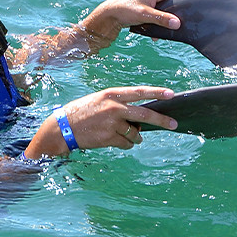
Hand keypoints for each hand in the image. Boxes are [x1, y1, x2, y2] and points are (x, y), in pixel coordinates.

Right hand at [23, 87, 177, 157]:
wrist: (62, 128)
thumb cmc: (82, 112)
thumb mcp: (100, 101)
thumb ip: (119, 105)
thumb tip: (140, 117)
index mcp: (112, 94)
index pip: (139, 92)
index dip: (157, 92)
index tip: (172, 94)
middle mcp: (114, 107)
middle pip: (145, 113)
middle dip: (162, 120)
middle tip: (174, 124)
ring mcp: (112, 123)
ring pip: (135, 133)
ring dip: (136, 136)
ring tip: (126, 134)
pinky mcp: (109, 138)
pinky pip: (126, 143)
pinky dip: (126, 144)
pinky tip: (115, 140)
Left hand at [80, 0, 183, 45]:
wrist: (109, 14)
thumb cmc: (124, 10)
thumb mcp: (145, 15)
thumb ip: (162, 19)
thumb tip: (177, 23)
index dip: (185, 6)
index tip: (187, 18)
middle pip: (175, 3)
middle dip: (174, 17)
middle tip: (174, 28)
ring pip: (167, 10)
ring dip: (165, 22)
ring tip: (161, 32)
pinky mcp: (150, 5)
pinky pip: (160, 14)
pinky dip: (159, 23)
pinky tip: (155, 33)